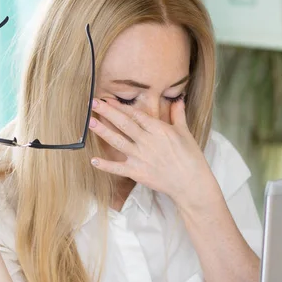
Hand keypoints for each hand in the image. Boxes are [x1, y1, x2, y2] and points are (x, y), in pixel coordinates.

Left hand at [88, 98, 213, 205]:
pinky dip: (105, 165)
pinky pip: (118, 168)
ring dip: (103, 131)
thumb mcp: (185, 133)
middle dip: (108, 112)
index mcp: (159, 130)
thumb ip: (178, 115)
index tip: (109, 99)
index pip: (136, 115)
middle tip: (94, 102)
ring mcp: (140, 157)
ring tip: (90, 122)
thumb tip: (178, 99)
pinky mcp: (137, 172)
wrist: (191, 182)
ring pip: (118, 141)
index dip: (121, 106)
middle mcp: (147, 141)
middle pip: (124, 124)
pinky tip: (93, 160)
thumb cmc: (191, 157)